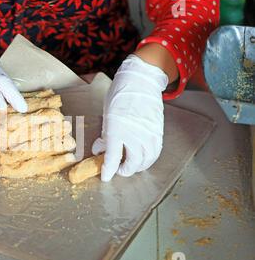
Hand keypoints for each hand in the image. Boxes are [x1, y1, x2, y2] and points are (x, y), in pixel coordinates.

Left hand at [92, 54, 167, 181]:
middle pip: (132, 164)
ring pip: (146, 161)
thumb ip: (105, 136)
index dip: (108, 171)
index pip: (112, 159)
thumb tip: (99, 150)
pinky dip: (149, 158)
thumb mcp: (106, 116)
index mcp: (117, 131)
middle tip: (118, 169)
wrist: (141, 81)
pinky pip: (155, 152)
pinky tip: (142, 157)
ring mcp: (149, 134)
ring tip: (130, 165)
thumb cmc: (120, 96)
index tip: (105, 177)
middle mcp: (134, 135)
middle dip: (124, 170)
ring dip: (138, 167)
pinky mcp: (158, 132)